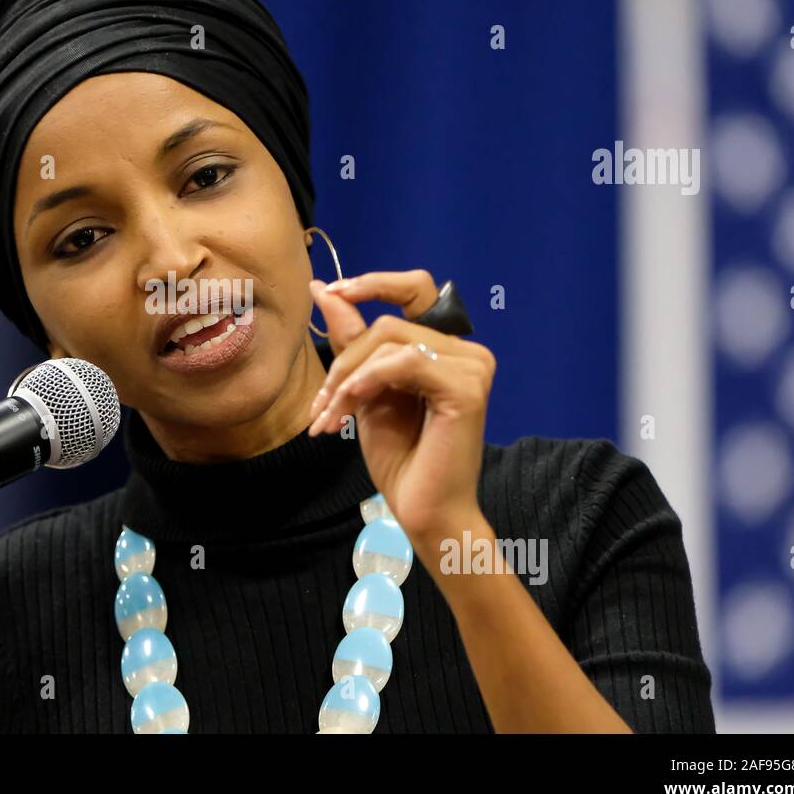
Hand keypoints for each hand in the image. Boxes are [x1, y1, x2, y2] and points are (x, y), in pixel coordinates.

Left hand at [306, 271, 495, 552]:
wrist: (423, 510)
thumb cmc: (400, 457)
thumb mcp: (364, 390)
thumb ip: (353, 339)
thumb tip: (324, 288)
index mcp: (447, 349)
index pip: (416, 289)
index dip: (374, 283)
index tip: (333, 292)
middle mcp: (467, 351)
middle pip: (390, 323)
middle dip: (345, 359)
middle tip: (320, 405)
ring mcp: (473, 366)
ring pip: (390, 340)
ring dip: (348, 378)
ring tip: (330, 417)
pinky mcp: (467, 386)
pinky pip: (404, 362)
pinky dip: (368, 380)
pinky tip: (350, 406)